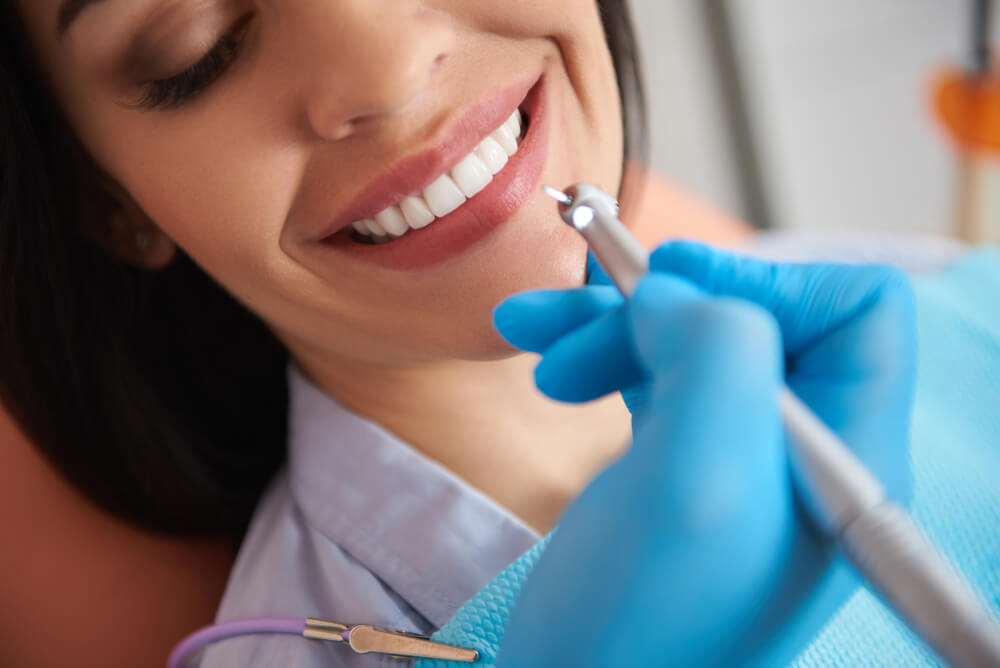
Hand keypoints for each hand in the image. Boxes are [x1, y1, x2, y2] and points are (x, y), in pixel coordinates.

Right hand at [492, 241, 915, 665]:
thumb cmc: (639, 624)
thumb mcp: (696, 481)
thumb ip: (716, 355)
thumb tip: (671, 294)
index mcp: (845, 453)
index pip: (855, 310)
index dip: (763, 281)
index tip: (666, 293)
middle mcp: (801, 450)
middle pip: (753, 315)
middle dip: (654, 307)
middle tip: (570, 332)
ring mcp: (738, 457)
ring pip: (688, 338)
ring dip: (606, 323)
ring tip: (530, 333)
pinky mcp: (678, 464)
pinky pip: (650, 374)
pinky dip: (596, 352)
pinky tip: (545, 359)